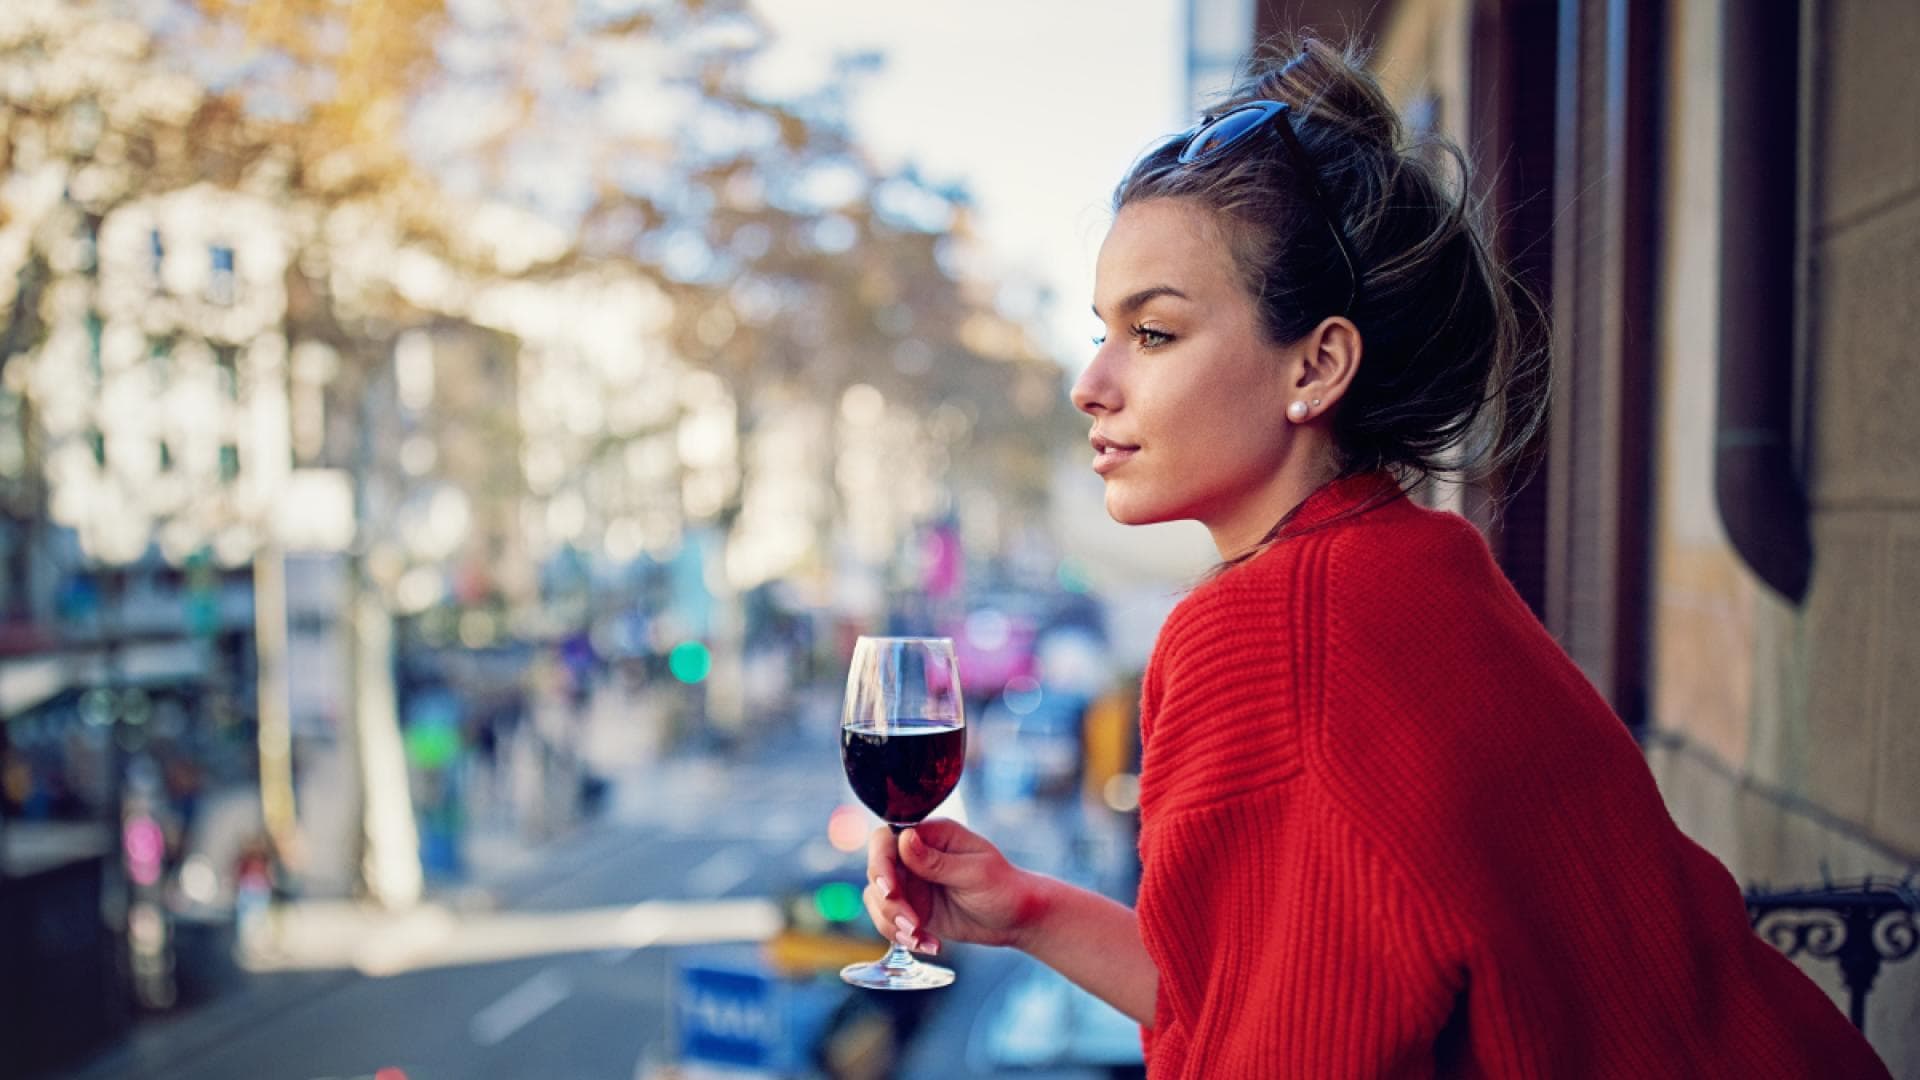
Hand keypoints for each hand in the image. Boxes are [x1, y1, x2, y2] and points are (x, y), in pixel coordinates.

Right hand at [862, 818, 1043, 955]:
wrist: (1015, 918)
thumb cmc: (1003, 887)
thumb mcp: (975, 873)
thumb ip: (937, 861)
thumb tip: (904, 839)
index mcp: (931, 835)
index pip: (886, 840)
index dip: (880, 863)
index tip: (891, 891)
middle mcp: (914, 856)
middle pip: (877, 873)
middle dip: (889, 903)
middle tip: (913, 925)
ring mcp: (911, 883)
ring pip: (877, 900)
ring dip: (892, 923)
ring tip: (920, 938)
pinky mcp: (912, 908)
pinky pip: (889, 921)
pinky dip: (902, 936)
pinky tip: (929, 944)